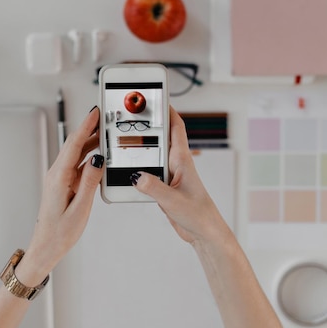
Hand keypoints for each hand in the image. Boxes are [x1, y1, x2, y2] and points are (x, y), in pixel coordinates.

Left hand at [17, 106, 103, 281]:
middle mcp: (56, 174)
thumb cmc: (60, 232)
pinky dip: (88, 156)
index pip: (74, 144)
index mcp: (59, 177)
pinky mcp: (62, 184)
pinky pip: (76, 164)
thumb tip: (98, 158)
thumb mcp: (80, 208)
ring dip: (90, 142)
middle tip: (104, 117)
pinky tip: (98, 156)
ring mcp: (59, 178)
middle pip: (74, 144)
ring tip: (105, 133)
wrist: (46, 247)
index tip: (95, 112)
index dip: (86, 126)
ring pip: (76, 153)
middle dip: (89, 129)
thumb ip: (90, 181)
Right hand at [132, 106, 229, 244]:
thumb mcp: (173, 201)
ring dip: (140, 146)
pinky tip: (124, 168)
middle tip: (131, 111)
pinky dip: (137, 167)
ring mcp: (170, 175)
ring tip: (122, 135)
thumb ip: (154, 188)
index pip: (175, 127)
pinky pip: (148, 171)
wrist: (204, 233)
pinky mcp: (163, 187)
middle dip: (148, 123)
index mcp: (182, 161)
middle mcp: (176, 164)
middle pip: (160, 137)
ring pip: (152, 154)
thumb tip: (136, 176)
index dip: (167, 109)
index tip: (156, 94)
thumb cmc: (198, 214)